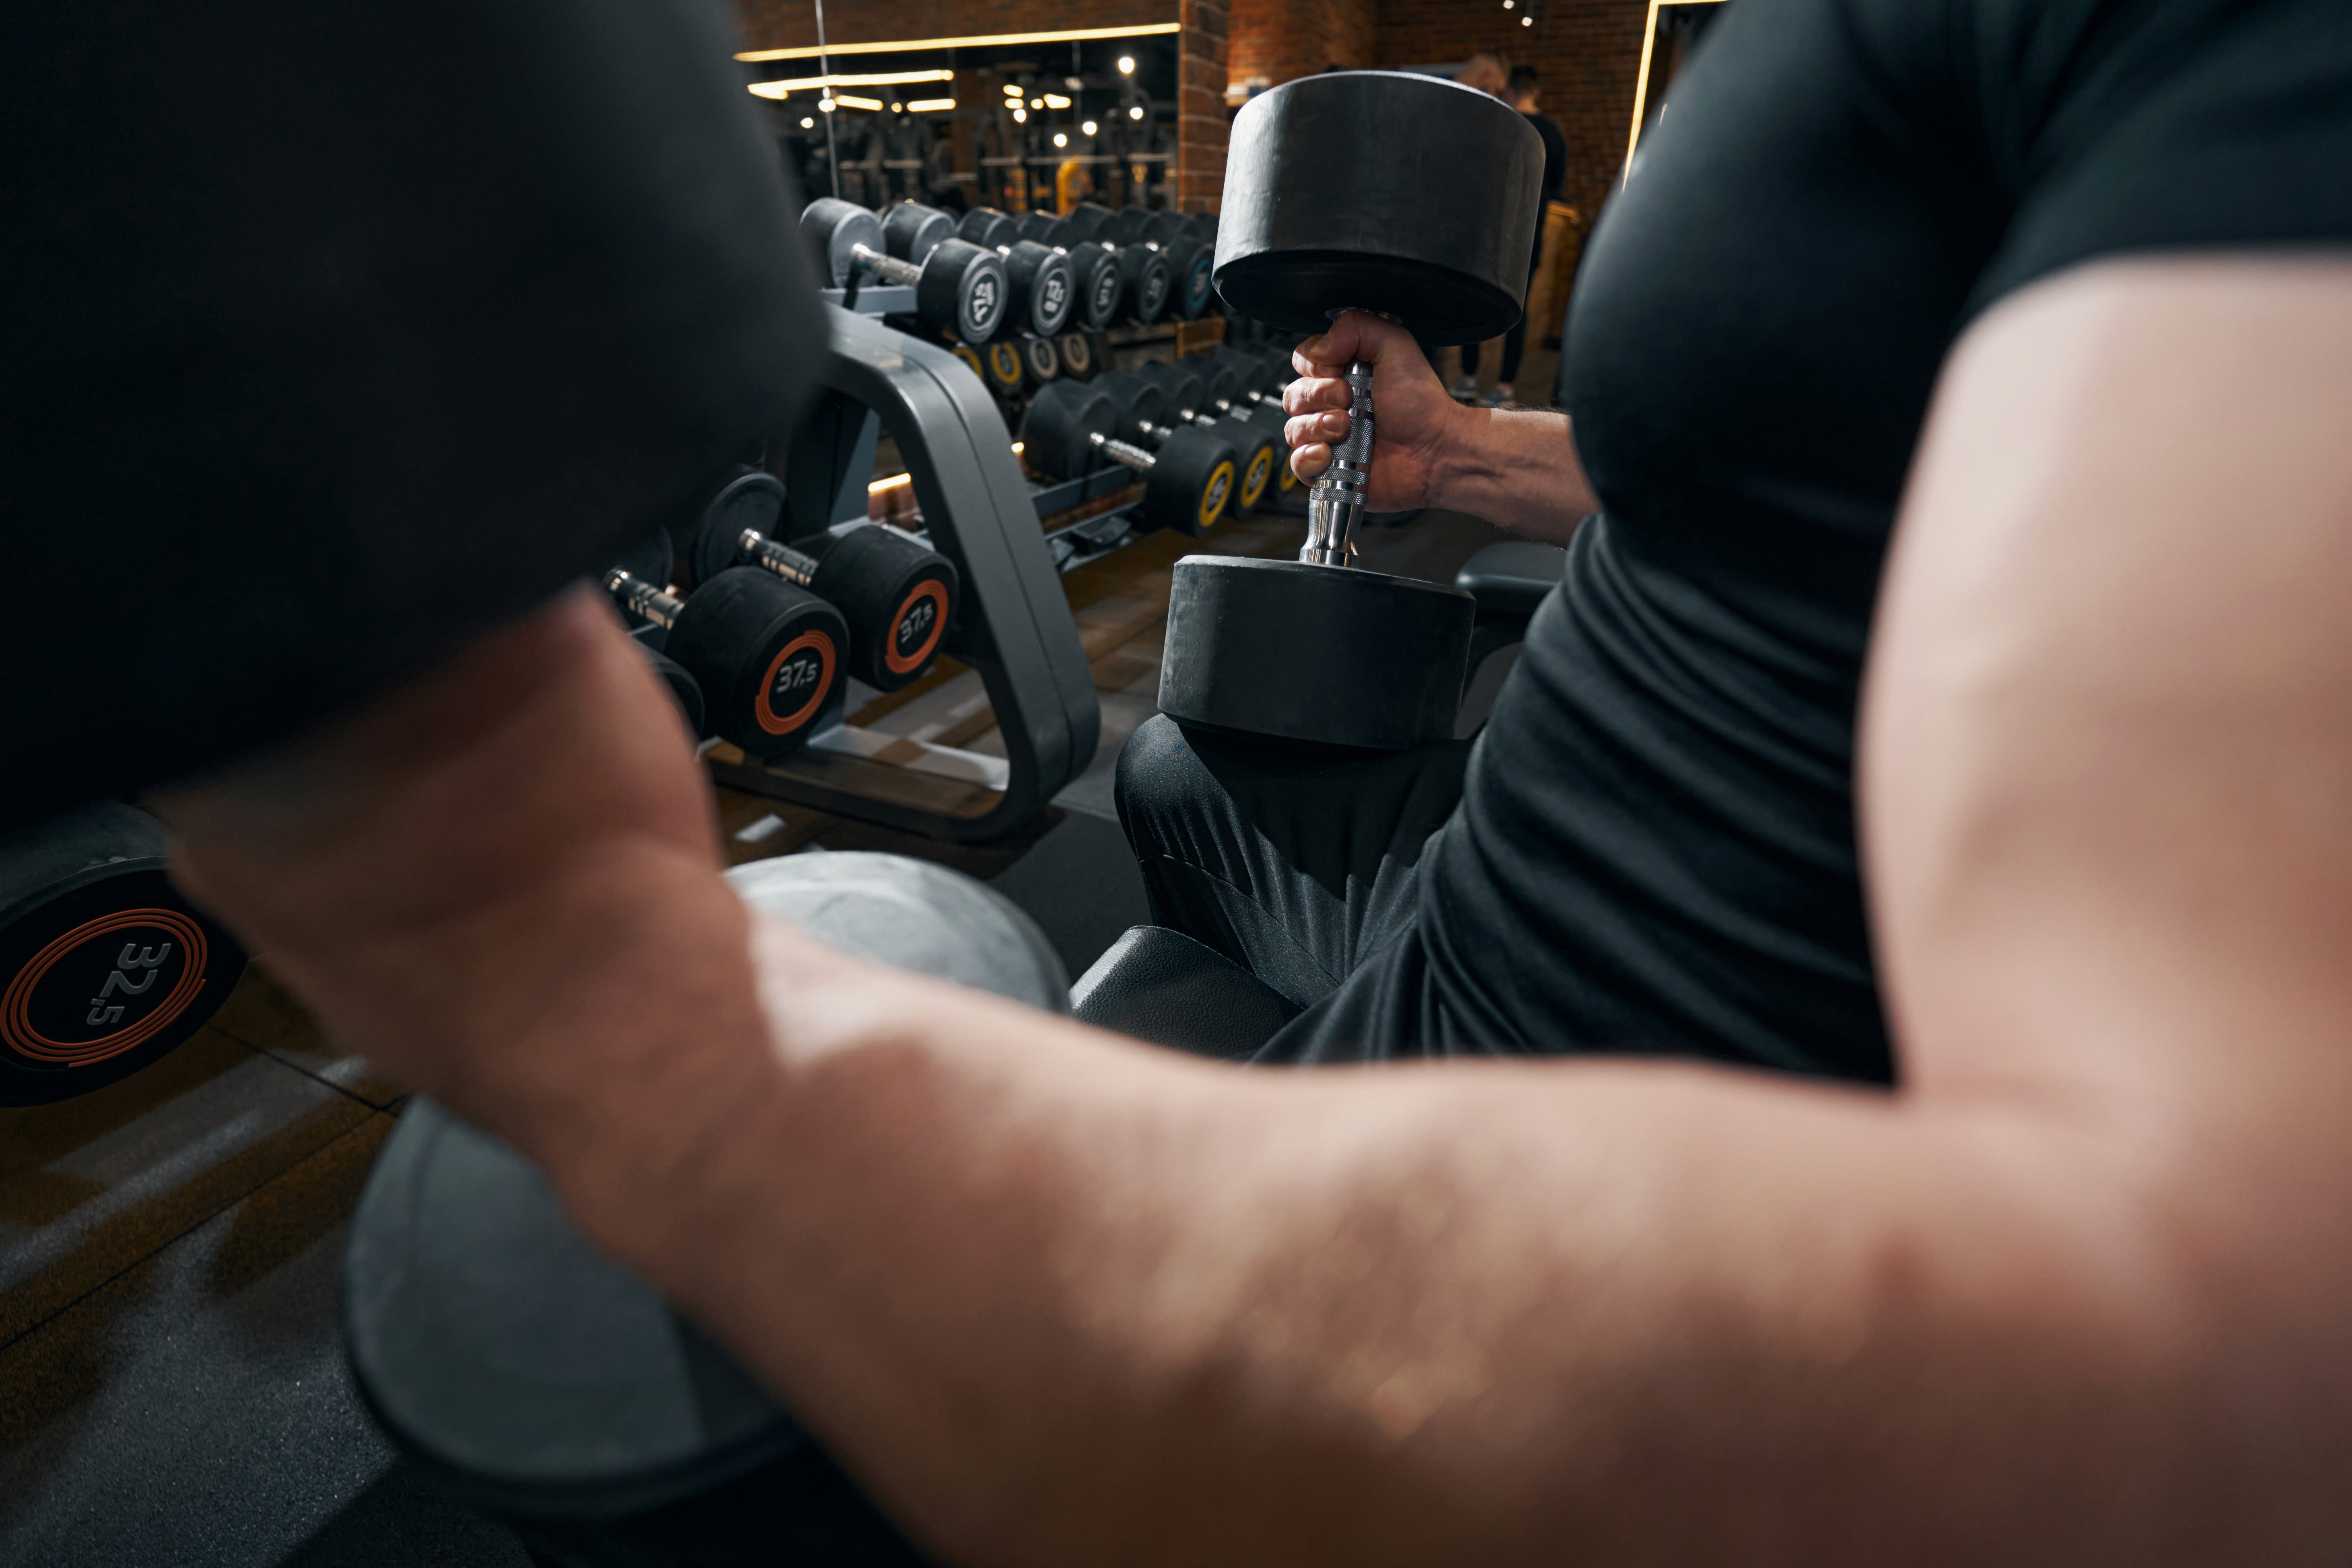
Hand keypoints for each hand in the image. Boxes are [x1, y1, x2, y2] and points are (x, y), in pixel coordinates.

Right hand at [1282, 311, 1470, 511]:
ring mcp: (1328, 438)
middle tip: (1350, 401)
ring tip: (1347, 429)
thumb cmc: (1421, 405)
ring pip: (1293, 429)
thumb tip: (1319, 346)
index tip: (1342, 372)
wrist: (1434, 451)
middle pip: (1293, 396)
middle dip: (1319, 397)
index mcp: (1343, 374)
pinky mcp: (1327, 469)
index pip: (1303, 362)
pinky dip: (1309, 458)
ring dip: (1318, 427)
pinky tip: (1330, 454)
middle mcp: (1332, 405)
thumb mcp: (1395, 346)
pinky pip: (1296, 463)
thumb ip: (1356, 327)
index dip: (1317, 367)